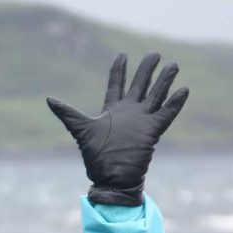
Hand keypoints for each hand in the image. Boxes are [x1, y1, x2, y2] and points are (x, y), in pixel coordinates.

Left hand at [48, 52, 189, 207]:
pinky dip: (174, 103)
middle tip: (155, 54)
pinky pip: (166, 114)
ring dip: (164, 80)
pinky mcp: (152, 131)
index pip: (116, 84)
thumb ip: (67, 113)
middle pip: (140, 85)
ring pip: (156, 95)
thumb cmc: (95, 157)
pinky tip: (183, 90)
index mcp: (112, 110)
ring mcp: (142, 121)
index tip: (121, 56)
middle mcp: (129, 112)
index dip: (119, 70)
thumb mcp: (80, 130)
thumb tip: (49, 99)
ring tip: (173, 65)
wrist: (110, 178)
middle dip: (146, 69)